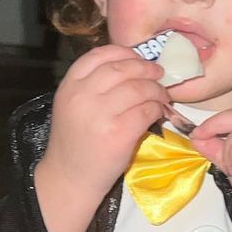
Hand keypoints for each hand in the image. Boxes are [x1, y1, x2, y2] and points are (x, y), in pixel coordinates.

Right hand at [41, 45, 169, 200]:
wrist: (70, 178)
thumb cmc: (76, 143)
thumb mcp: (73, 106)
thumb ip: (93, 85)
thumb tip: (133, 67)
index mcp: (70, 86)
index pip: (100, 55)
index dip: (124, 52)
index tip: (138, 58)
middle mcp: (83, 96)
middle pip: (123, 68)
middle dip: (146, 68)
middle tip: (158, 74)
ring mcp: (101, 115)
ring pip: (139, 88)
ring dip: (156, 90)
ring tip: (161, 96)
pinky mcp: (119, 133)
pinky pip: (147, 110)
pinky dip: (157, 109)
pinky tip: (158, 113)